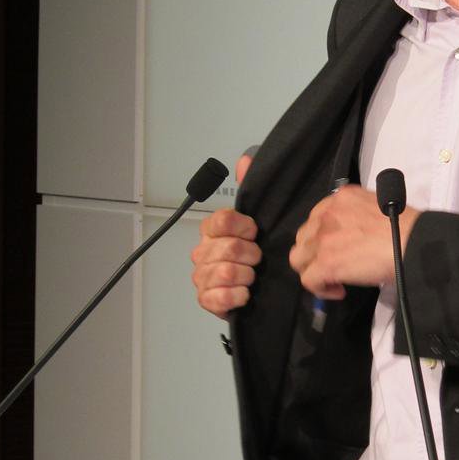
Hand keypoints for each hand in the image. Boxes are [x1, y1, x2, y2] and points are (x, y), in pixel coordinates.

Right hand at [191, 152, 259, 317]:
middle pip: (229, 248)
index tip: (254, 233)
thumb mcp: (257, 220)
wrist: (256, 289)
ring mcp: (201, 276)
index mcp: (211, 229)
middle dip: (251, 255)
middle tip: (257, 260)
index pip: (222, 220)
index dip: (244, 227)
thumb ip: (249, 188)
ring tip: (251, 277)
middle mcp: (201, 251)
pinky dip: (236, 296)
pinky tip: (244, 293)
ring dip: (246, 276)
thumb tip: (245, 160)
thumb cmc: (253, 254)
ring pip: (225, 272)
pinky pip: (219, 297)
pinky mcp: (205, 299)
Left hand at [288, 184, 418, 298]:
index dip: (324, 236)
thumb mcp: (378, 206)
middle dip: (316, 252)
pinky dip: (320, 289)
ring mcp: (324, 239)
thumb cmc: (406, 228)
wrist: (413, 242)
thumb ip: (358, 214)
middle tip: (335, 264)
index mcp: (341, 198)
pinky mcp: (326, 262)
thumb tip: (354, 233)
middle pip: (304, 237)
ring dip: (313, 269)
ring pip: (298, 258)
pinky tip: (338, 290)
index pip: (317, 217)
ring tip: (332, 278)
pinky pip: (308, 280)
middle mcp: (327, 214)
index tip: (339, 248)